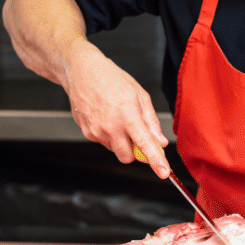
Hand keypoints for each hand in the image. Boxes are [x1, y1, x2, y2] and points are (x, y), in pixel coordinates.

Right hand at [62, 41, 169, 178]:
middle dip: (135, 152)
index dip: (155, 160)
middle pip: (127, 157)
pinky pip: (103, 142)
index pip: (144, 144)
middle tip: (137, 135)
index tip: (163, 172)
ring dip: (121, 141)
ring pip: (115, 150)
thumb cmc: (111, 79)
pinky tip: (106, 117)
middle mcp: (110, 126)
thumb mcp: (139, 94)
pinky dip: (108, 135)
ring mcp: (96, 131)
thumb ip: (151, 121)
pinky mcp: (87, 132)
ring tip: (118, 117)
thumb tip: (160, 141)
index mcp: (127, 115)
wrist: (82, 71)